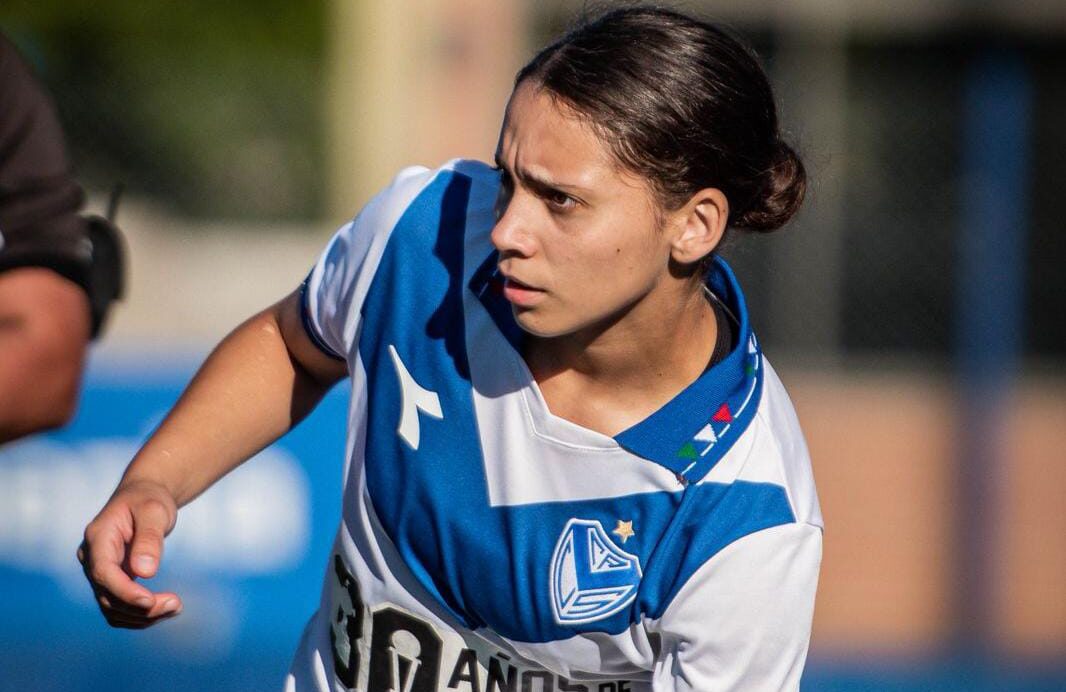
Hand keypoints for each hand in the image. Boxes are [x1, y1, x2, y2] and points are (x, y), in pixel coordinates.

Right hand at [78, 479, 182, 627]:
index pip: (103, 573)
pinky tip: (166, 608)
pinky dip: (141, 614)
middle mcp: (91, 558)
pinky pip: (120, 608)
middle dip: (140, 607)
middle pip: (107, 596)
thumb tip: (145, 572)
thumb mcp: (154, 511)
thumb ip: (150, 538)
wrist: (143, 497)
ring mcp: (99, 572)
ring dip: (142, 616)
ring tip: (175, 607)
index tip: (150, 601)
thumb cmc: (149, 500)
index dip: (124, 591)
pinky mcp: (110, 581)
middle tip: (176, 604)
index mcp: (97, 537)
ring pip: (112, 608)